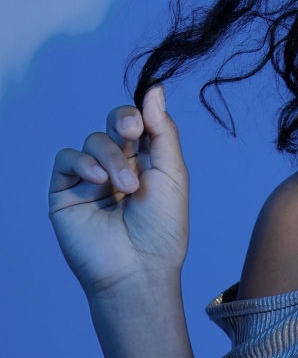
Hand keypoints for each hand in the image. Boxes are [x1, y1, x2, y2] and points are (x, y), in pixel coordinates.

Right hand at [48, 84, 189, 299]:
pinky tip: (100, 182)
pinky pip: (67, 158)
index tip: (145, 119)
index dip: (141, 115)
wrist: (138, 269)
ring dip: (110, 156)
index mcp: (148, 164)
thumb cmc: (161, 230)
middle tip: (132, 131)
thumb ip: (163, 131)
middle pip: (115, 124)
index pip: (140, 124)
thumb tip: (155, 89)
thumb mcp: (172, 174)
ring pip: (94, 140)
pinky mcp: (66, 190)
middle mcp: (119, 167)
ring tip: (125, 186)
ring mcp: (91, 179)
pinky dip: (83, 163)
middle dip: (124, 122)